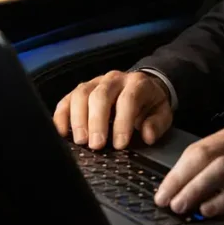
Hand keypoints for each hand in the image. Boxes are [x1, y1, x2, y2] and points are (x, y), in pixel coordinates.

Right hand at [53, 70, 172, 149]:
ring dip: (78, 119)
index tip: (120, 144)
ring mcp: (95, 82)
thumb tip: (147, 135)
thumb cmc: (150, 104)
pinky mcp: (80, 90)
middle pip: (101, 95)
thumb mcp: (162, 113)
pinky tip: (62, 133)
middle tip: (96, 145)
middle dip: (97, 121)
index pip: (128, 99)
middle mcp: (114, 79)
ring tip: (80, 141)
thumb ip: (157, 124)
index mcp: (137, 83)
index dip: (123, 122)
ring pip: (81, 94)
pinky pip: (66, 99)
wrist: (142, 87)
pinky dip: (61, 116)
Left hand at [153, 122, 223, 217]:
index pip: (200, 148)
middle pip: (204, 154)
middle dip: (180, 178)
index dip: (177, 170)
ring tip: (181, 206)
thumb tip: (200, 191)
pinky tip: (212, 209)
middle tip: (164, 199)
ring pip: (221, 167)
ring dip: (197, 188)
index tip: (162, 189)